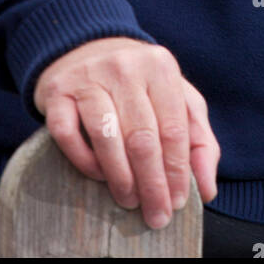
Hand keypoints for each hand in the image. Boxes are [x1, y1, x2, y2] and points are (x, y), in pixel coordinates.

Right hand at [33, 36, 219, 229]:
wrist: (87, 48)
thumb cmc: (140, 84)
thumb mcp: (178, 99)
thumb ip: (198, 139)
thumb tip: (206, 189)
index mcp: (160, 65)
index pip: (173, 128)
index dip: (177, 171)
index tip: (178, 203)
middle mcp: (124, 66)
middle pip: (141, 137)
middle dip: (152, 184)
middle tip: (156, 215)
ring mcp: (87, 76)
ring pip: (106, 137)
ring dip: (121, 178)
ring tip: (130, 201)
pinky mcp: (57, 91)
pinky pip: (68, 134)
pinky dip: (85, 161)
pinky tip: (99, 176)